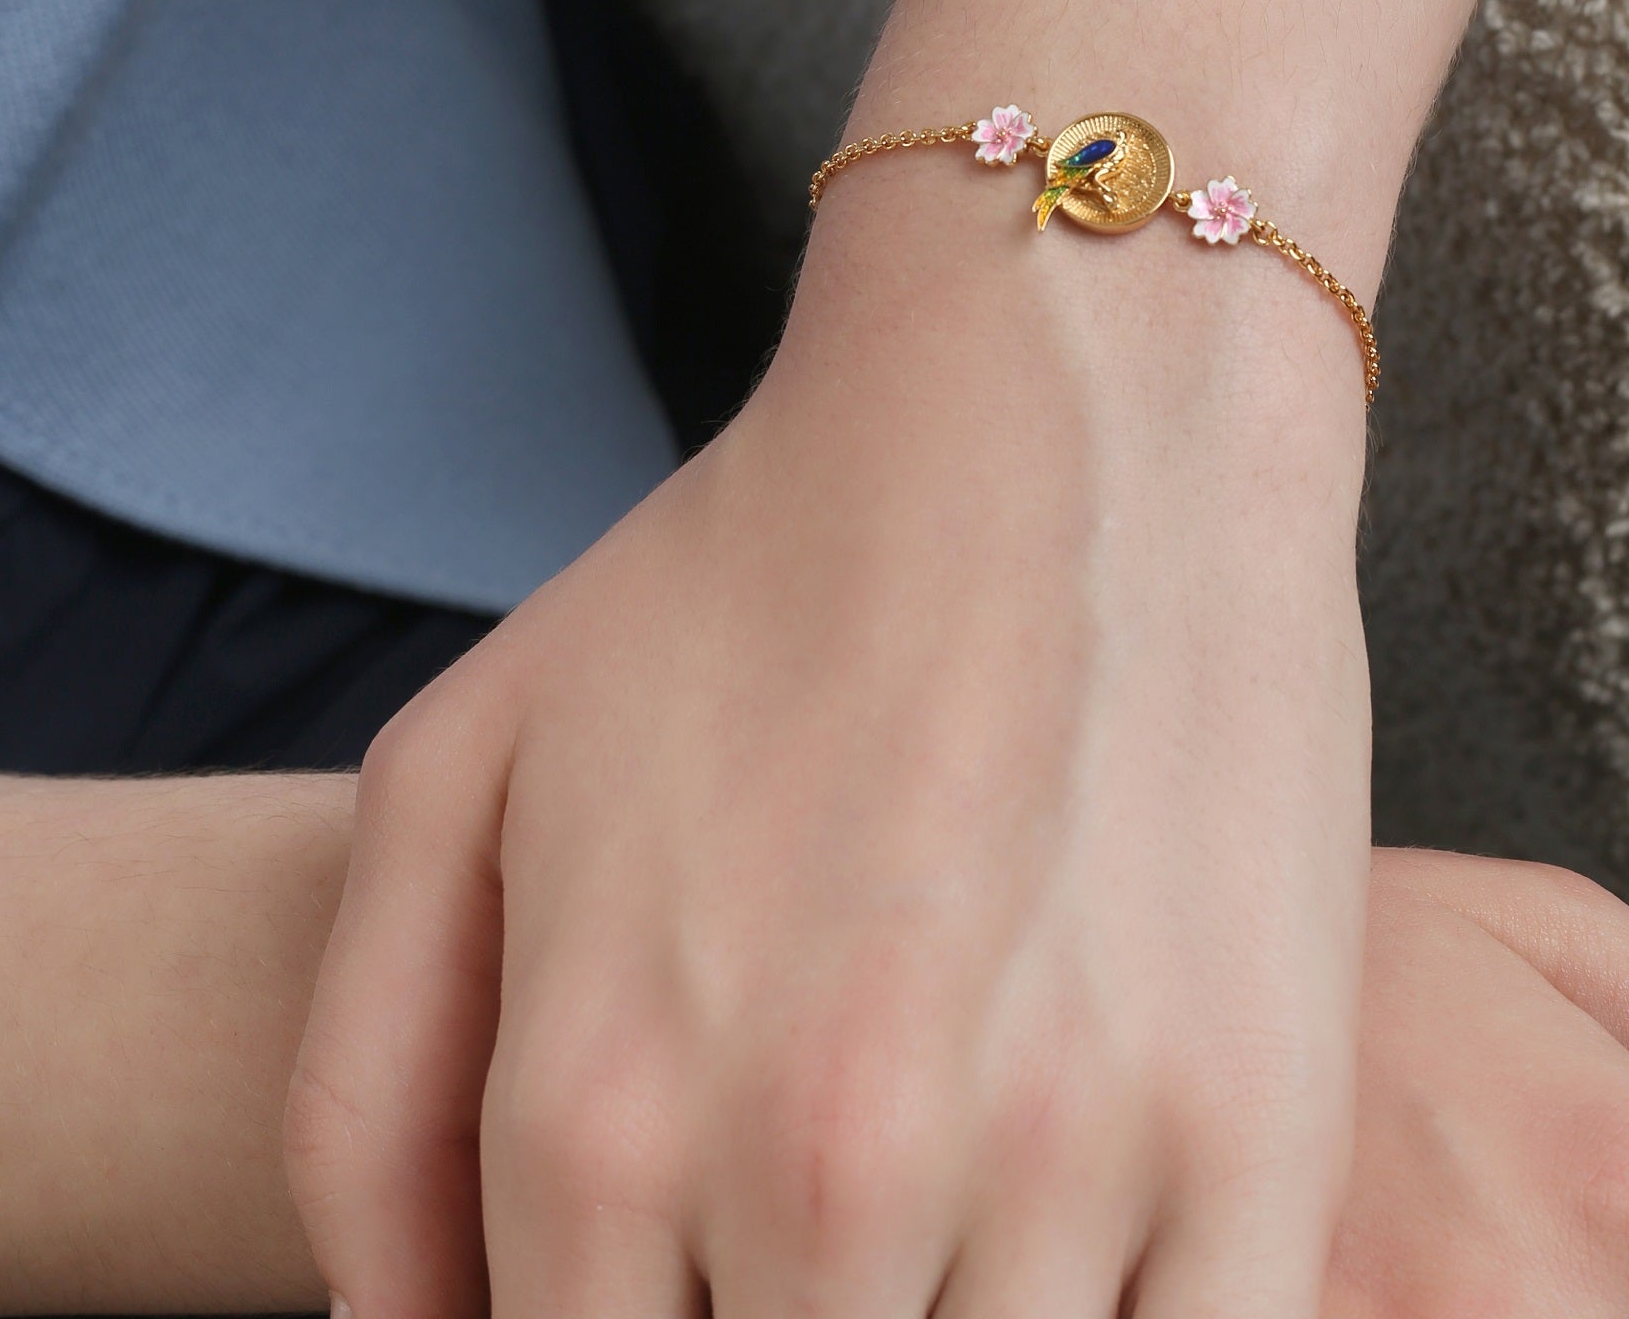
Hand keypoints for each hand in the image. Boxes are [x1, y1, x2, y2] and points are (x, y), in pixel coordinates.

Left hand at [287, 164, 1374, 1318]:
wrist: (1068, 397)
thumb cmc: (769, 563)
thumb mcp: (468, 766)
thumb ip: (367, 1098)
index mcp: (600, 1107)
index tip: (720, 1267)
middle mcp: (814, 1168)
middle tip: (829, 1223)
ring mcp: (1056, 1161)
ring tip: (963, 1208)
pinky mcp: (1261, 1131)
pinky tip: (1091, 1249)